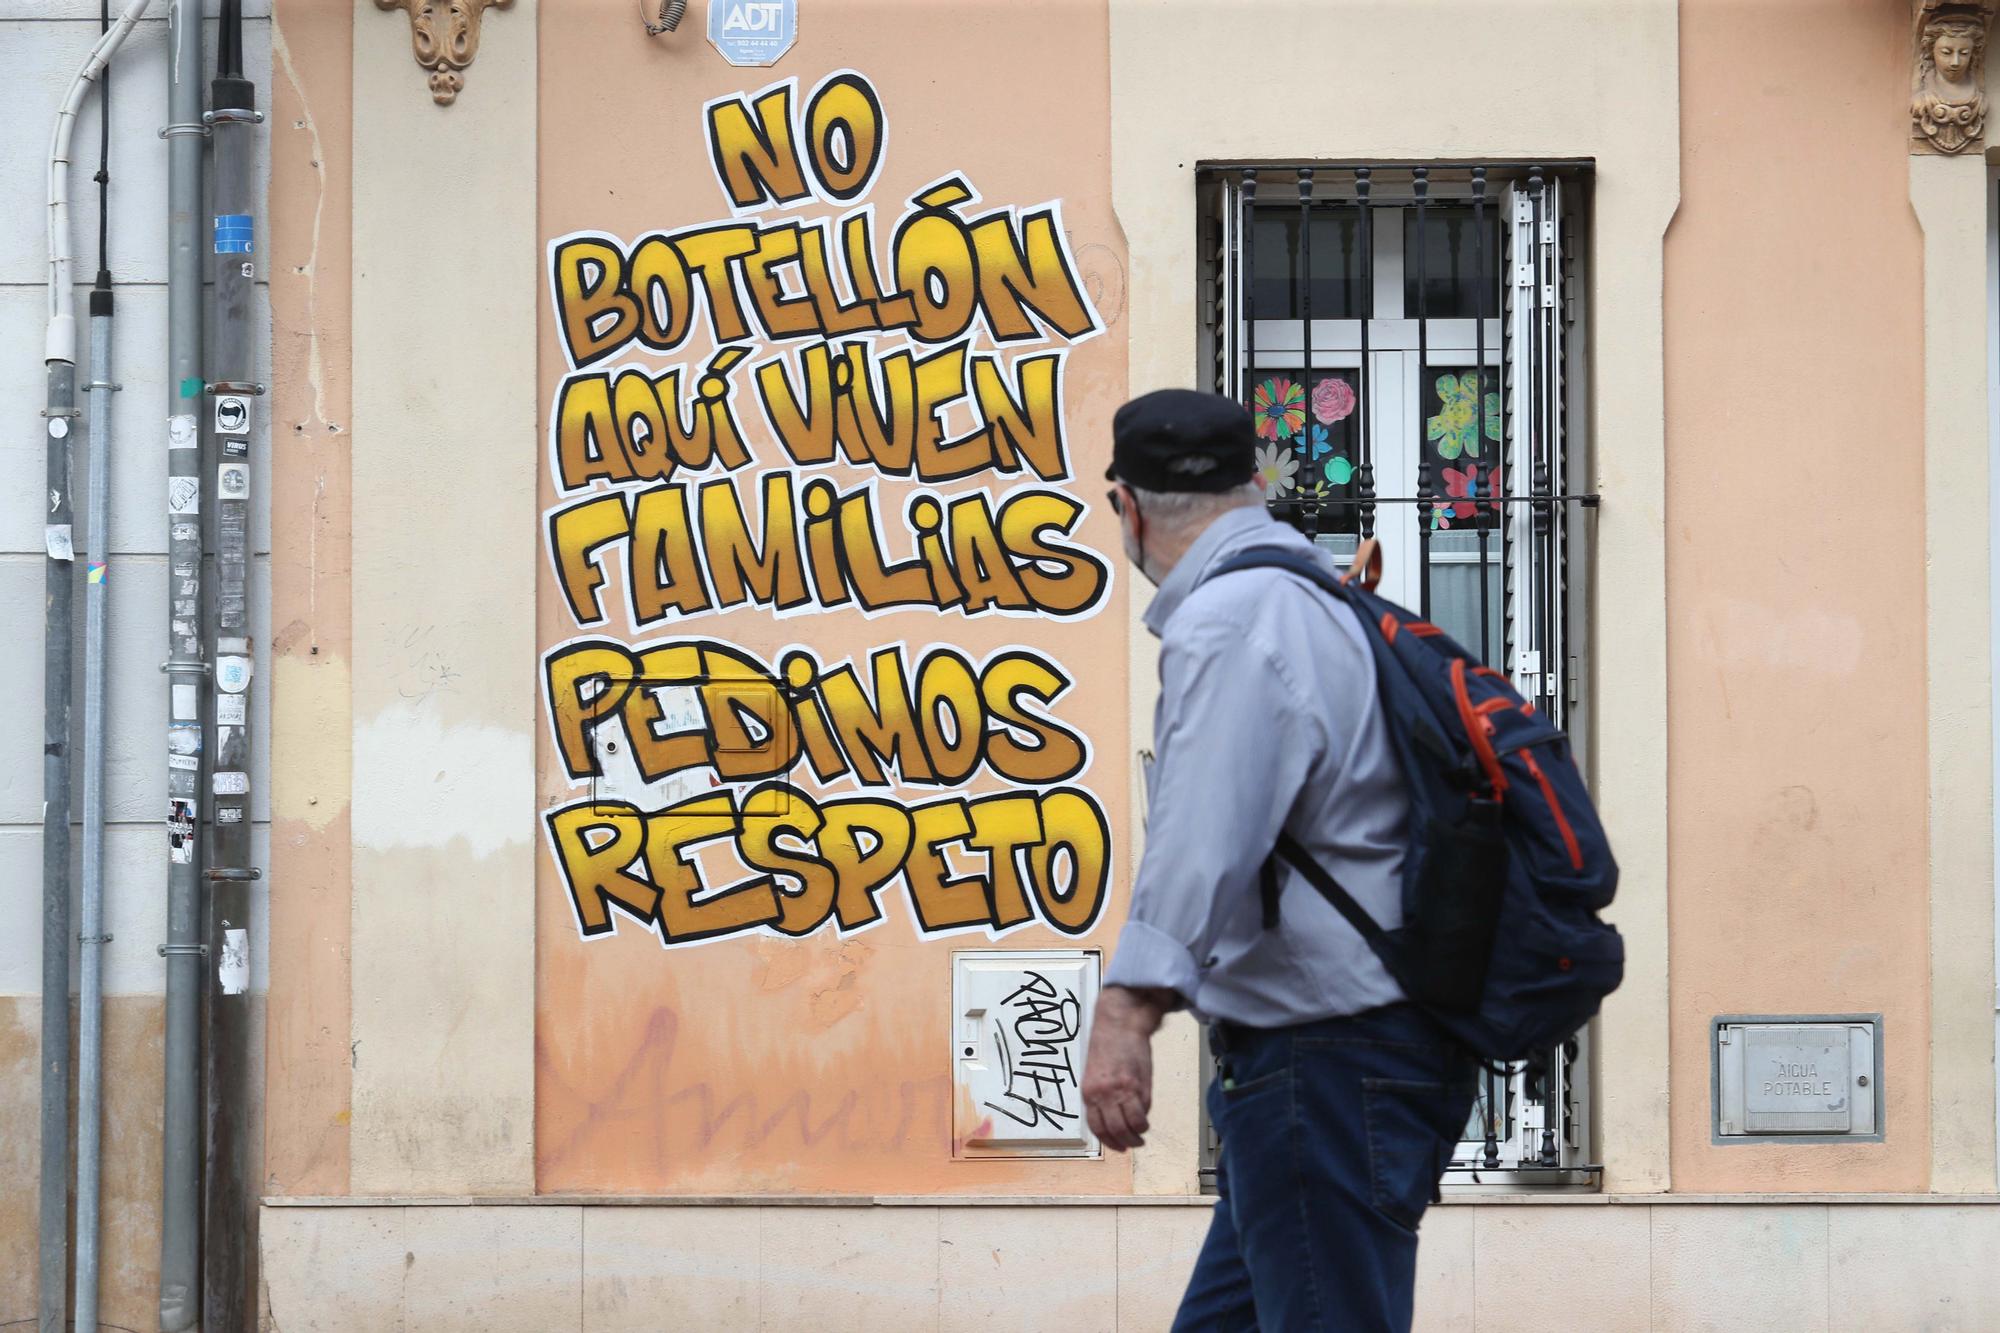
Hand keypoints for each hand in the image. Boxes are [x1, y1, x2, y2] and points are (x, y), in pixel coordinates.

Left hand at [1081, 986, 1167, 1151]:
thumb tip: (1114, 1115)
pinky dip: (1144, 1121)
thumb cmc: (1108, 1044)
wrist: (1120, 1023)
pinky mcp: (1136, 1085)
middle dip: (1125, 1142)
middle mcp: (1101, 1094)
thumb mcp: (1096, 1073)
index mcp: (1088, 1092)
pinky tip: (1146, 1120)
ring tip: (1141, 1135)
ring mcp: (1119, 1091)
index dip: (1108, 1141)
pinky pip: (1142, 1113)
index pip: (1096, 1126)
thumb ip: (1103, 1095)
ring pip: (1129, 1126)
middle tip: (1133, 1144)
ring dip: (1137, 1136)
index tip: (1117, 1146)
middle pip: (1113, 1130)